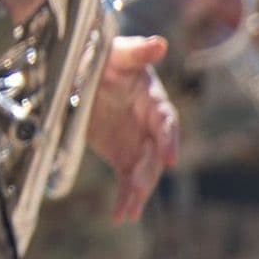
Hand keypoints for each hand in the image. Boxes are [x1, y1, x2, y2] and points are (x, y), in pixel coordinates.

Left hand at [86, 34, 178, 221]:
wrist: (89, 70)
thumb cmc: (109, 58)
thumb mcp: (118, 52)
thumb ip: (137, 51)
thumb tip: (158, 43)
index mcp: (155, 102)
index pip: (167, 123)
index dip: (169, 139)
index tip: (169, 157)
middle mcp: (151, 127)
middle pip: (155, 155)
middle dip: (147, 174)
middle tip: (137, 191)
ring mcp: (137, 143)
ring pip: (142, 172)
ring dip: (136, 194)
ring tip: (126, 213)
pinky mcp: (122, 154)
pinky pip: (127, 179)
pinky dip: (125, 197)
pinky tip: (121, 216)